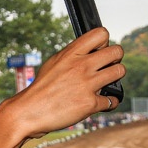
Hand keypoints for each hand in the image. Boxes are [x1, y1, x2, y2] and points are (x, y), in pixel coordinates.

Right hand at [6, 27, 124, 138]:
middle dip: (115, 60)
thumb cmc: (39, 89)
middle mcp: (81, 66)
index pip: (101, 34)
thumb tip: (89, 51)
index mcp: (71, 54)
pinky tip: (103, 103)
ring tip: (106, 84)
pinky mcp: (89, 104)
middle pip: (117, 52)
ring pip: (119, 72)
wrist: (27, 113)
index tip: (100, 52)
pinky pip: (112, 100)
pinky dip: (110, 103)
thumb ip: (72, 56)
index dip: (105, 43)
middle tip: (107, 68)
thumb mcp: (53, 64)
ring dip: (115, 79)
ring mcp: (86, 84)